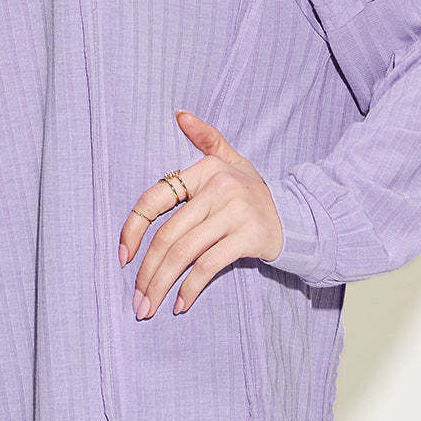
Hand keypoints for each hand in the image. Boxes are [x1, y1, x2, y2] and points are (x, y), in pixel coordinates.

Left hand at [118, 109, 283, 318]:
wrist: (298, 216)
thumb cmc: (253, 191)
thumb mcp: (231, 159)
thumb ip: (205, 138)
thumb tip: (179, 113)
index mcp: (205, 171)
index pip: (155, 198)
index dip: (132, 229)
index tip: (122, 257)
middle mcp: (218, 188)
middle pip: (168, 235)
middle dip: (147, 272)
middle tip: (136, 300)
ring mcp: (234, 213)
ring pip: (184, 253)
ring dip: (161, 284)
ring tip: (148, 307)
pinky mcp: (248, 237)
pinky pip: (208, 266)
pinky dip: (190, 289)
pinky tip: (180, 304)